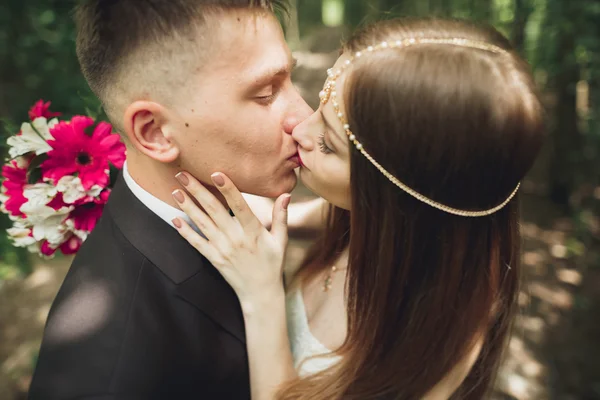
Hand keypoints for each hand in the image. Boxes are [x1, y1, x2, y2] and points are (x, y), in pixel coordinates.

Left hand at [172, 172, 290, 308]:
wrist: (260, 293)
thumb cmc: (272, 264)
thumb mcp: (280, 240)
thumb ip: (281, 216)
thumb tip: (286, 194)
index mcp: (253, 231)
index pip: (239, 206)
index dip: (228, 189)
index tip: (216, 174)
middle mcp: (236, 238)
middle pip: (214, 210)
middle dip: (198, 191)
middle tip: (183, 175)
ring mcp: (223, 249)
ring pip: (202, 224)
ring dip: (188, 207)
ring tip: (175, 191)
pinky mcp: (214, 259)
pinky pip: (197, 243)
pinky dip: (185, 232)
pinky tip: (175, 220)